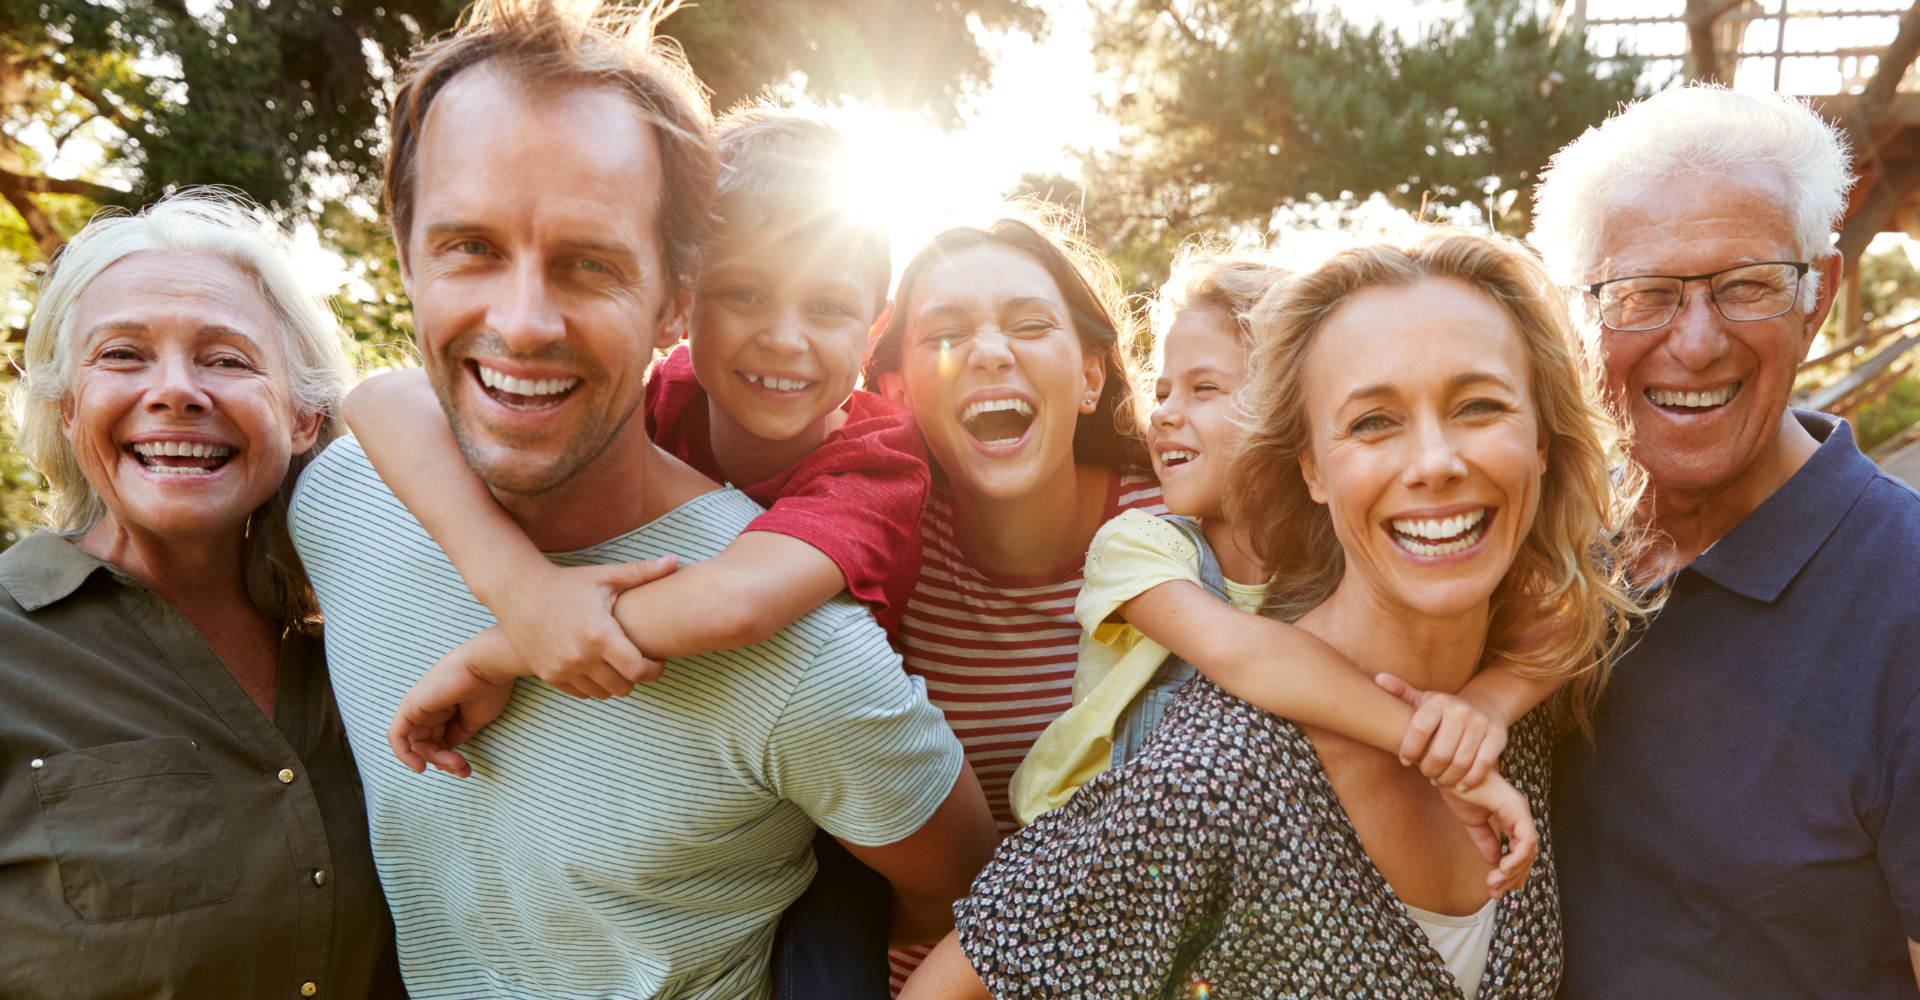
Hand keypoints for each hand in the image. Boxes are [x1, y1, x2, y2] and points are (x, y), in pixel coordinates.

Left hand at [387, 628, 520, 776]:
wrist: (489, 666)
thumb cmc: (489, 688)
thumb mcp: (475, 719)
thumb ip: (458, 735)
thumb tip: (449, 750)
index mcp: (444, 709)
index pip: (438, 740)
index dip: (449, 758)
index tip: (465, 767)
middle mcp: (428, 708)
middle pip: (426, 744)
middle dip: (443, 761)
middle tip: (462, 768)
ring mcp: (418, 707)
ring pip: (415, 744)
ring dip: (434, 759)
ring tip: (455, 763)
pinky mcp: (410, 707)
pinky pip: (398, 737)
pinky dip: (404, 754)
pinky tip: (420, 766)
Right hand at [490, 555, 680, 698]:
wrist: (518, 592)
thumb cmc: (566, 583)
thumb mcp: (605, 576)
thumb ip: (643, 572)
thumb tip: (676, 560)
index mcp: (600, 635)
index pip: (639, 671)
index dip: (655, 670)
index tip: (657, 660)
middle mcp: (580, 658)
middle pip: (624, 687)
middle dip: (637, 676)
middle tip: (638, 660)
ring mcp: (562, 670)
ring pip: (603, 693)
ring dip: (614, 682)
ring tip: (616, 662)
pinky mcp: (548, 676)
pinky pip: (581, 693)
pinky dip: (592, 685)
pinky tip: (595, 665)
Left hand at [1377, 672, 1509, 788]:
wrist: (1484, 707)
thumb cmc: (1443, 710)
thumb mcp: (1422, 699)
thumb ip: (1400, 692)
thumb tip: (1378, 679)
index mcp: (1438, 702)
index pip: (1419, 728)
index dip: (1409, 749)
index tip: (1405, 761)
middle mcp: (1460, 710)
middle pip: (1440, 752)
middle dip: (1429, 769)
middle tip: (1426, 774)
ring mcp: (1481, 724)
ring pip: (1461, 762)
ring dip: (1448, 778)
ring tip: (1439, 780)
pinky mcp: (1497, 737)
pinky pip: (1482, 766)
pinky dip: (1470, 780)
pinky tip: (1460, 786)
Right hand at [1435, 770, 1538, 897]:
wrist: (1447, 770)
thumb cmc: (1458, 788)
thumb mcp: (1471, 822)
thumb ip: (1485, 840)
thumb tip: (1495, 862)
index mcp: (1511, 815)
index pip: (1521, 847)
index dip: (1515, 870)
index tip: (1500, 887)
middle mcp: (1520, 812)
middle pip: (1528, 852)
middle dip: (1513, 875)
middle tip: (1495, 892)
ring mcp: (1520, 809)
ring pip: (1529, 849)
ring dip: (1513, 870)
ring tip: (1494, 884)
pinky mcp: (1515, 808)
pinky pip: (1525, 840)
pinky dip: (1516, 858)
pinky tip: (1501, 869)